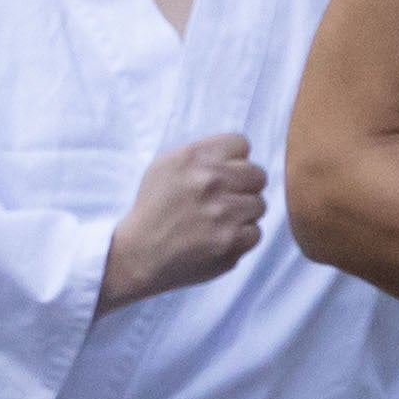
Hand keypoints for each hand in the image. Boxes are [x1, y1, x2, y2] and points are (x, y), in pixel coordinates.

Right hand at [96, 134, 268, 310]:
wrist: (138, 254)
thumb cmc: (153, 208)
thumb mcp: (165, 166)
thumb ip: (202, 154)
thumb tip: (238, 155)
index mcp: (195, 157)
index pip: (241, 144)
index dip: (234, 160)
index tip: (223, 174)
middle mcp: (211, 181)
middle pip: (258, 174)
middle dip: (244, 186)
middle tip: (224, 200)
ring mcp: (223, 213)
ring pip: (259, 204)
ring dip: (243, 214)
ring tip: (219, 221)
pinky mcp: (230, 243)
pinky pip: (256, 232)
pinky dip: (240, 238)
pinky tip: (219, 238)